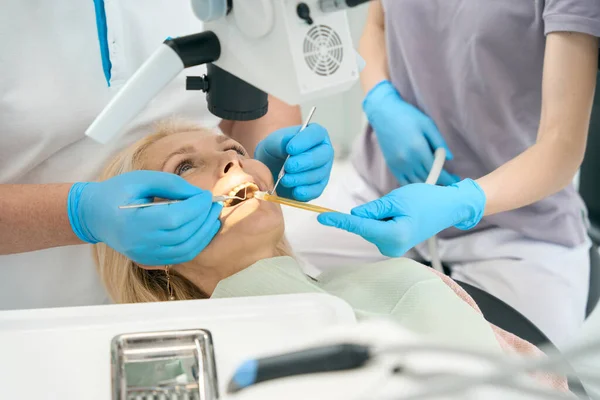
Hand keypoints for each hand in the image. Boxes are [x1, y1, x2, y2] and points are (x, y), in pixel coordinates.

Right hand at [67, 171, 222, 265]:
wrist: (94, 215)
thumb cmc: (117, 192)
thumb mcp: (142, 179)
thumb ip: (171, 184)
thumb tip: (199, 194)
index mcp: (133, 221)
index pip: (174, 218)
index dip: (196, 207)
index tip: (207, 195)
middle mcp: (139, 243)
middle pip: (183, 235)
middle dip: (204, 219)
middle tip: (214, 204)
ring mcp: (144, 255)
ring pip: (184, 250)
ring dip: (205, 233)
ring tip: (213, 216)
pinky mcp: (149, 260)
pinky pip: (179, 257)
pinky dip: (196, 244)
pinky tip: (203, 229)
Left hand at [254, 123, 332, 200]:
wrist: (270, 168)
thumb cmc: (275, 150)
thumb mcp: (273, 142)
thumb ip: (281, 141)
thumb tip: (288, 145)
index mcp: (315, 134)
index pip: (316, 133)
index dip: (305, 141)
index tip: (290, 149)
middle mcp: (324, 151)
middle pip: (323, 155)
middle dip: (304, 162)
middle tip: (288, 167)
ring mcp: (323, 170)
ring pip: (319, 174)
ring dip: (301, 178)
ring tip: (285, 179)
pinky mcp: (318, 186)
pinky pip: (316, 190)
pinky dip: (305, 192)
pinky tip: (294, 191)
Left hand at [317, 179, 484, 256]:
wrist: (448, 208)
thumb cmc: (426, 200)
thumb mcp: (396, 199)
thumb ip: (373, 209)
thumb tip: (353, 216)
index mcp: (393, 235)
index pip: (359, 227)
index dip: (339, 221)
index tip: (321, 217)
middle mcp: (391, 247)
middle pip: (364, 227)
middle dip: (370, 213)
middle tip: (395, 204)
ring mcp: (392, 249)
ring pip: (370, 228)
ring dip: (378, 216)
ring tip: (401, 209)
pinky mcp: (393, 246)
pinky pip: (377, 230)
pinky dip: (381, 221)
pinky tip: (400, 215)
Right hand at [364, 80, 458, 185]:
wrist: (383, 114)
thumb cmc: (408, 116)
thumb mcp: (428, 125)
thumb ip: (439, 142)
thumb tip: (450, 158)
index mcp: (419, 150)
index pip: (437, 171)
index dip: (448, 179)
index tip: (456, 180)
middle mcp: (408, 161)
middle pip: (428, 179)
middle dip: (441, 183)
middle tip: (449, 183)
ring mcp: (398, 165)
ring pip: (416, 183)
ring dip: (428, 185)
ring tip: (437, 183)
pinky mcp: (392, 166)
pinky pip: (404, 182)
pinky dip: (414, 185)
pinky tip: (422, 182)